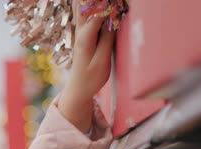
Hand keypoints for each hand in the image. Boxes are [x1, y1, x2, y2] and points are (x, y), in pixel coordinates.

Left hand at [59, 0, 114, 131]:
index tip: (122, 6)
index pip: (98, 13)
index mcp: (84, 37)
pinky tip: (107, 11)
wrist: (78, 88)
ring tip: (113, 6)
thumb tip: (113, 21)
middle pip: (86, 6)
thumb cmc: (91, 78)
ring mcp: (80, 32)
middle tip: (117, 4)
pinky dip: (96, 10)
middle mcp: (80, 32)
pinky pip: (88, 16)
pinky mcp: (83, 34)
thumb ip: (107, 40)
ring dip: (97, 5)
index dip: (110, 7)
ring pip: (85, 9)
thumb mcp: (102, 61)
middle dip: (101, 4)